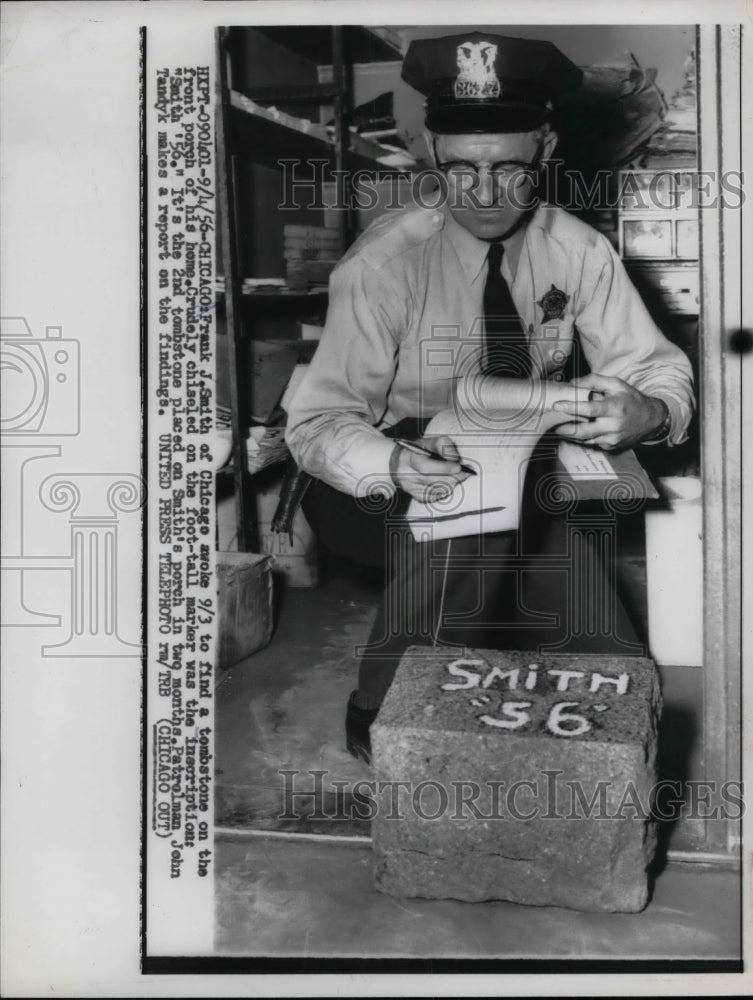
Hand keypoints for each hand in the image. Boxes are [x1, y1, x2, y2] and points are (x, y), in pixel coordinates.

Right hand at [390, 435, 471, 501]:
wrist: (401, 461)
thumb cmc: (420, 450)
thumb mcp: (430, 441)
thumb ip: (444, 446)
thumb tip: (456, 460)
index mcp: (408, 458)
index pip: (426, 467)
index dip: (444, 468)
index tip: (458, 467)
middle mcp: (406, 475)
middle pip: (433, 481)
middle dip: (452, 477)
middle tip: (466, 472)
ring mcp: (411, 488)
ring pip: (437, 490)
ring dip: (451, 483)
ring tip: (457, 475)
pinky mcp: (416, 496)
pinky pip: (437, 496)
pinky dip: (446, 490)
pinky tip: (448, 482)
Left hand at [551, 374, 667, 450]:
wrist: (651, 420)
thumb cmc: (631, 399)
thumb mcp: (617, 384)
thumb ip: (594, 380)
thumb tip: (572, 383)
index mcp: (614, 408)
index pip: (589, 409)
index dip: (572, 408)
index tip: (557, 405)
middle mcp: (613, 426)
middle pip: (583, 431)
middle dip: (564, 429)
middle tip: (550, 424)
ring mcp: (612, 439)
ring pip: (585, 440)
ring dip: (569, 435)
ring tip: (556, 428)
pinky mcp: (610, 447)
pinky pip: (591, 443)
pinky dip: (581, 438)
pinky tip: (572, 432)